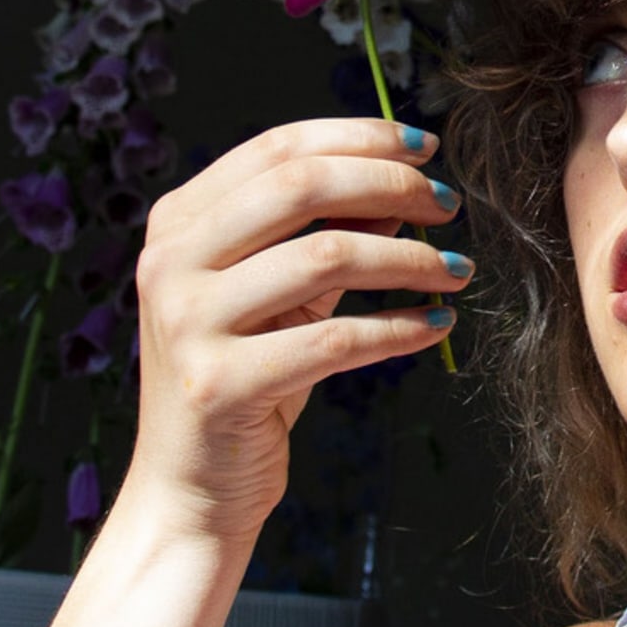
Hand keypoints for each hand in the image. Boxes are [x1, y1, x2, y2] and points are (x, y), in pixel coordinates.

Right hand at [125, 117, 467, 545]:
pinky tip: (438, 325)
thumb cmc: (244, 379)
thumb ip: (323, 236)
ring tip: (456, 271)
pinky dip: (399, 328)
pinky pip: (334, 341)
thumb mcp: (278, 297)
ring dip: (409, 259)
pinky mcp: (219, 385)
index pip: (277, 149)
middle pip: (300, 187)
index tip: (425, 148)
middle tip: (448, 207)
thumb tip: (403, 187)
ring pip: (326, 257)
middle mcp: (171, 262)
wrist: (191, 488)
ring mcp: (188, 323)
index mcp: (177, 223)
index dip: (359, 138)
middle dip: (390, 185)